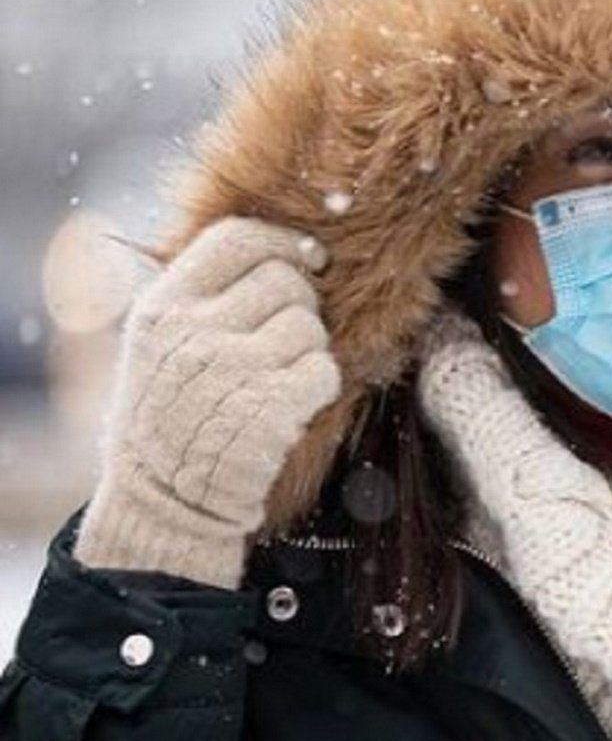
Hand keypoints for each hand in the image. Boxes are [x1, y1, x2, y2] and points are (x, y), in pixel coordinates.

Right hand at [74, 216, 341, 587]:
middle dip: (299, 306)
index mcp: (163, 307)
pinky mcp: (269, 408)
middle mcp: (193, 332)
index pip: (237, 238)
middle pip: (285, 280)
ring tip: (277, 380)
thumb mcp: (159, 345)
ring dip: (308, 351)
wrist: (164, 502)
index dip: (282, 242)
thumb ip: (204, 296)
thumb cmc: (170, 417)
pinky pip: (323, 370)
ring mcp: (232, 369)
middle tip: (281, 342)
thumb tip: (292, 249)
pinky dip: (319, 386)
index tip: (305, 259)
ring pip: (309, 326)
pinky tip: (292, 405)